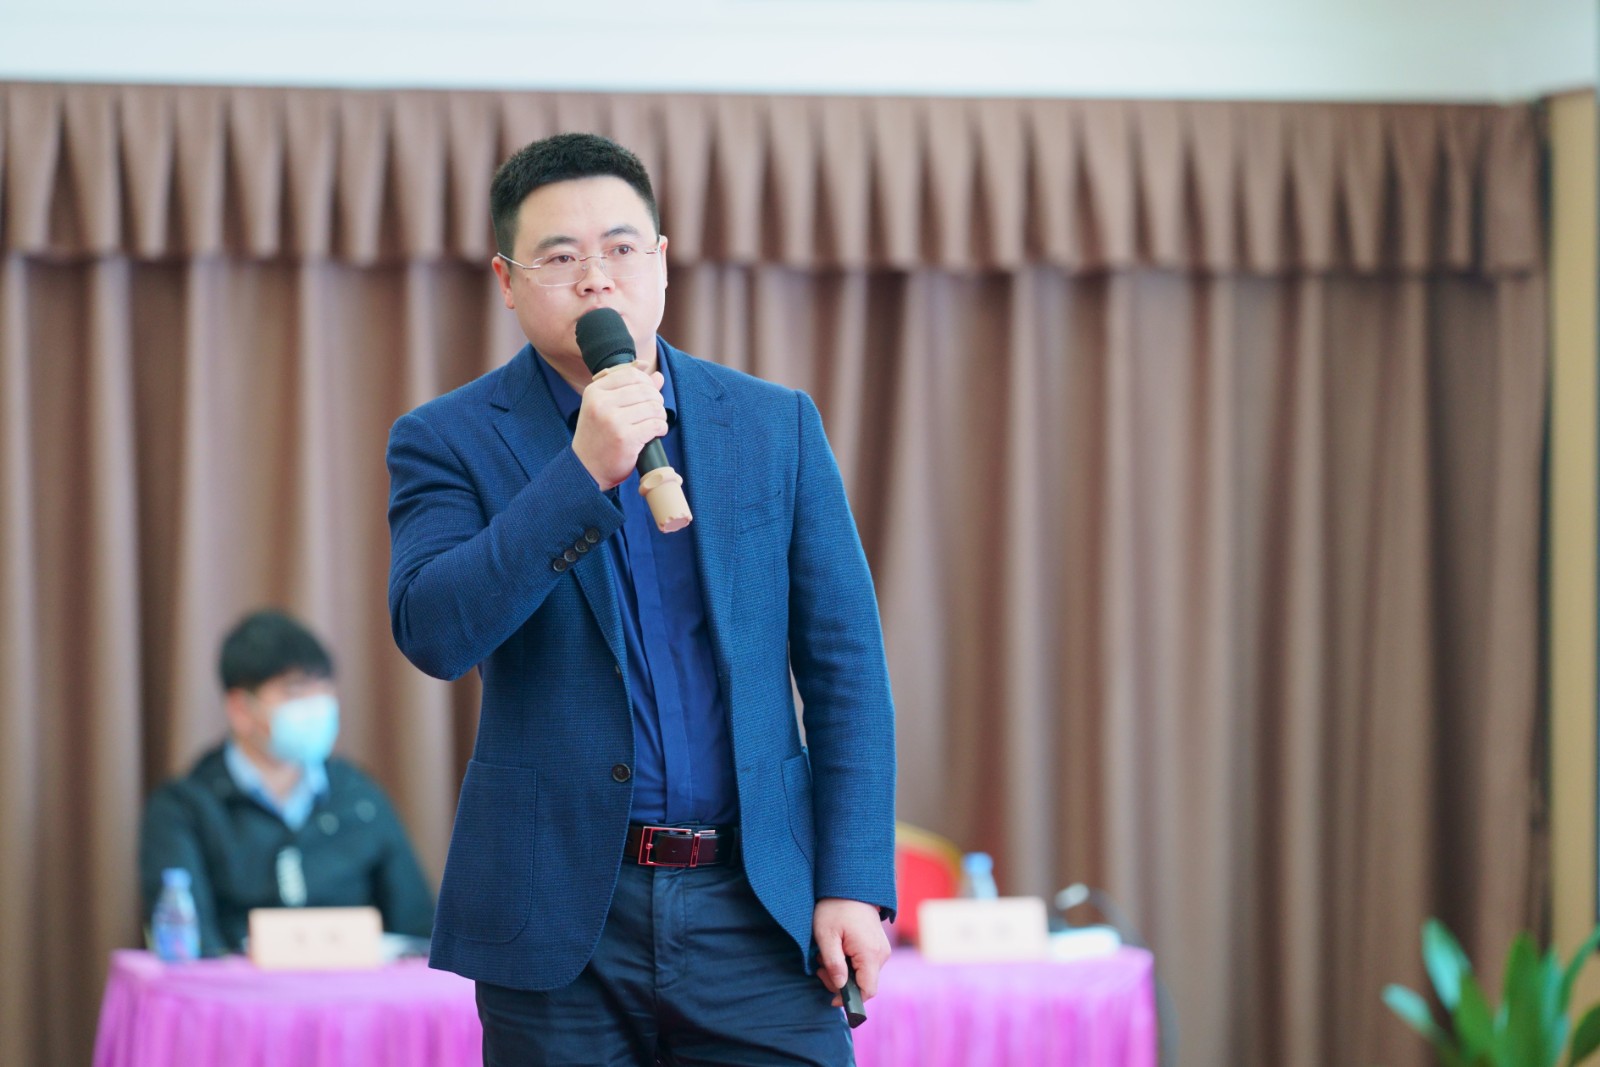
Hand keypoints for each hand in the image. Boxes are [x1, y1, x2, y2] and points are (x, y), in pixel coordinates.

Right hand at [571, 366, 667, 489]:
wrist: (586, 469)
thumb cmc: (598, 437)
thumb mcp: (605, 408)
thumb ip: (630, 389)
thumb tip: (658, 376)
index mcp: (595, 391)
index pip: (631, 374)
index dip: (647, 382)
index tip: (649, 395)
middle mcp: (602, 403)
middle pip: (645, 390)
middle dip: (656, 400)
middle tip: (655, 412)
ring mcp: (613, 421)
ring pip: (653, 407)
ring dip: (660, 415)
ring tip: (656, 423)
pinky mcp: (626, 438)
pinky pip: (655, 425)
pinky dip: (661, 428)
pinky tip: (656, 433)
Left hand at [813, 898, 890, 1005]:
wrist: (851, 885)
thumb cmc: (835, 908)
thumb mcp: (826, 936)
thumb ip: (834, 964)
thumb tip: (840, 987)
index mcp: (870, 954)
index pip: (867, 991)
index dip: (850, 1000)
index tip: (831, 998)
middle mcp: (881, 954)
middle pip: (864, 984)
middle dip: (840, 983)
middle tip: (820, 967)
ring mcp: (882, 949)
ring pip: (863, 975)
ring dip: (843, 972)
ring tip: (827, 955)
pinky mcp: (878, 945)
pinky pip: (865, 964)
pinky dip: (849, 964)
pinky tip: (837, 950)